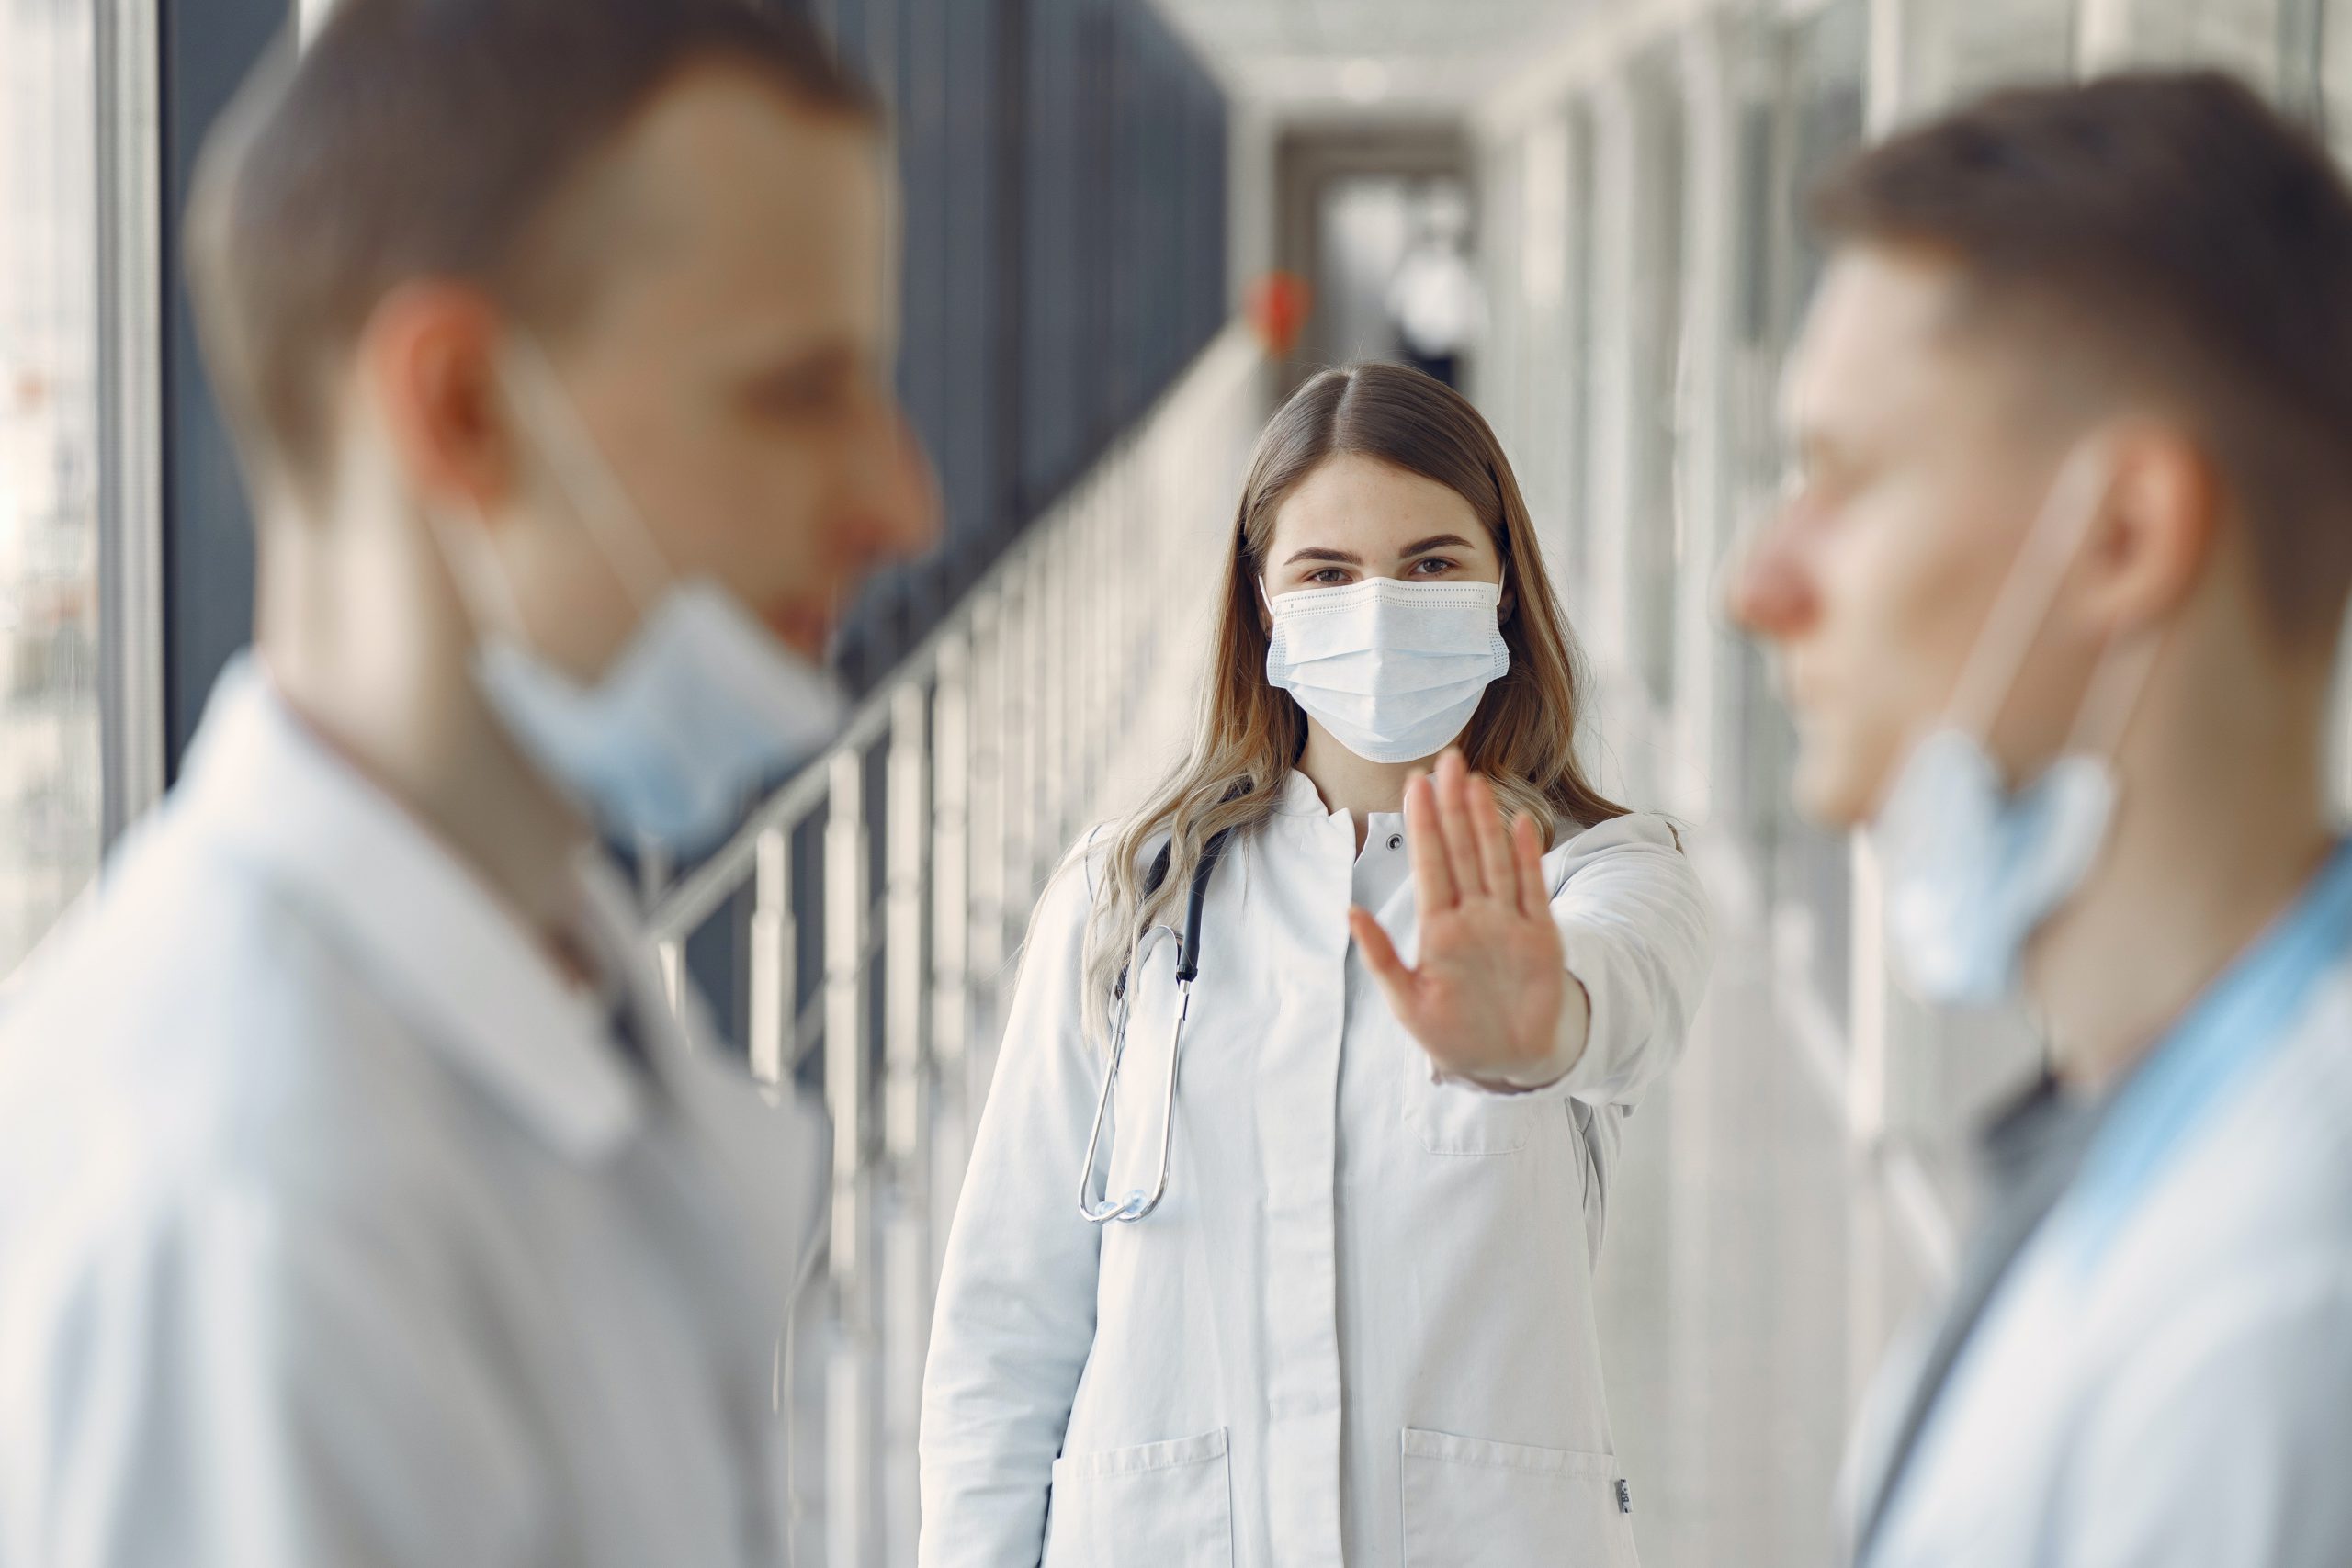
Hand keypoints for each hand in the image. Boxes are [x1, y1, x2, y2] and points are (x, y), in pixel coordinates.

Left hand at [1347, 750, 1588, 1089]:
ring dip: (1485, 822)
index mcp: (1439, 929)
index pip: (1430, 864)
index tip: (1415, 784)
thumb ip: (1380, 958)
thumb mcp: (1407, 1002)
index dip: (1424, 824)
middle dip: (1453, 806)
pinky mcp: (1540, 936)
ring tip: (1475, 782)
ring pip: (1494, 860)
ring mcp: (1508, 922)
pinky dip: (1527, 858)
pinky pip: (1533, 889)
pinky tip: (1519, 823)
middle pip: (1462, 850)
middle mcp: (1474, 916)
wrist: (1508, 1061)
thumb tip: (1348, 913)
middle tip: (1446, 760)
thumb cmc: (1453, 1033)